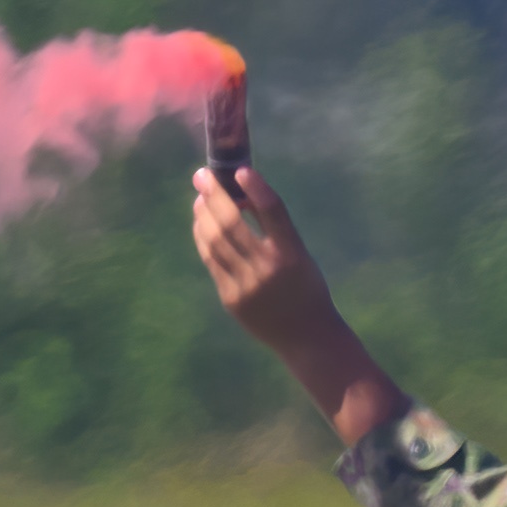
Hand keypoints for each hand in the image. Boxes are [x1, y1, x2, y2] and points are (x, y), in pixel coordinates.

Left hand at [189, 157, 401, 451]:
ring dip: (203, 215)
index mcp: (293, 253)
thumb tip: (239, 195)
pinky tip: (201, 224)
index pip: (274, 212)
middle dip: (213, 195)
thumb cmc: (305, 288)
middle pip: (233, 224)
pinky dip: (202, 238)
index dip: (257, 188)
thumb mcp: (300, 255)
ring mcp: (246, 285)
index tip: (240, 170)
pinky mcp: (230, 298)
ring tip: (200, 198)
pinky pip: (210, 261)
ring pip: (215, 241)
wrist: (306, 336)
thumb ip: (274, 229)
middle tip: (202, 175)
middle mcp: (268, 268)